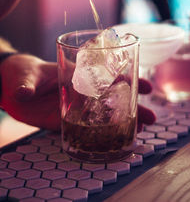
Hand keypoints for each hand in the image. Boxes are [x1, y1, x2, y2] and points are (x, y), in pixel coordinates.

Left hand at [0, 54, 154, 130]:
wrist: (13, 86)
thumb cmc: (23, 73)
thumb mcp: (27, 76)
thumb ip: (27, 85)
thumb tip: (24, 94)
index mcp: (78, 76)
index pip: (107, 76)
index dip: (127, 80)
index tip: (146, 86)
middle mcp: (81, 92)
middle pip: (112, 98)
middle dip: (132, 106)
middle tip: (150, 117)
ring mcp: (75, 108)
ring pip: (103, 116)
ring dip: (122, 123)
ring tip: (139, 131)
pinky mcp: (65, 121)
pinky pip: (86, 131)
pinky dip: (100, 136)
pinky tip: (114, 142)